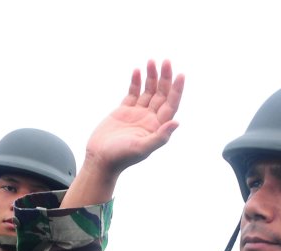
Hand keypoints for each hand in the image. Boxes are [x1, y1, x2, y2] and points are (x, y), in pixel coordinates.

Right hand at [64, 60, 184, 207]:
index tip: (181, 74)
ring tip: (152, 61)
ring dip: (151, 77)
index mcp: (157, 127)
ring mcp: (137, 113)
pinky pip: (133, 93)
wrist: (100, 159)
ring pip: (148, 91)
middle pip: (161, 94)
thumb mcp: (142, 148)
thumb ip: (160, 136)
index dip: (177, 90)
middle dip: (164, 78)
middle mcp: (150, 119)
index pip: (171, 104)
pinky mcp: (124, 111)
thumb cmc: (121, 157)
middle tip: (166, 61)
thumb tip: (176, 123)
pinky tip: (137, 71)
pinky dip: (136, 82)